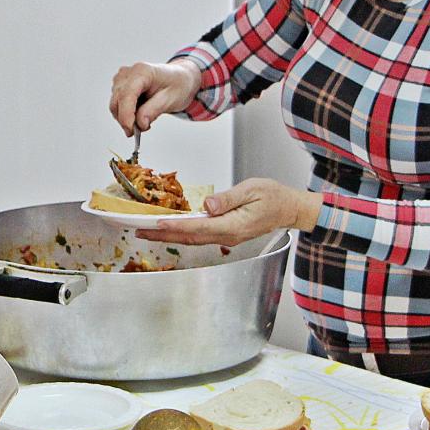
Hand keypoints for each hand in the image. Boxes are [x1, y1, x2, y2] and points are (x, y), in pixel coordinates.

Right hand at [108, 61, 203, 135]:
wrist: (178, 78)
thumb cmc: (177, 84)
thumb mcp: (171, 99)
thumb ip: (153, 111)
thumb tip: (140, 123)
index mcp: (142, 72)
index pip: (126, 95)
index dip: (126, 115)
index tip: (131, 130)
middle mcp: (129, 73)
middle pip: (117, 101)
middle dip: (126, 120)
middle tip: (139, 131)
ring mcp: (122, 79)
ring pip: (115, 105)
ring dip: (126, 118)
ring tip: (144, 121)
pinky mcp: (120, 86)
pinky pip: (117, 104)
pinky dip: (126, 114)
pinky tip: (139, 114)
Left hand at [134, 178, 321, 246]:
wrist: (289, 209)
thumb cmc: (274, 197)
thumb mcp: (252, 189)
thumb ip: (228, 198)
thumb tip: (208, 205)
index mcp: (233, 225)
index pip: (198, 227)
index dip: (176, 226)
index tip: (158, 224)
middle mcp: (227, 235)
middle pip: (189, 237)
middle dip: (163, 235)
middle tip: (140, 231)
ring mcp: (225, 237)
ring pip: (191, 239)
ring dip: (168, 236)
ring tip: (147, 231)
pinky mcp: (224, 234)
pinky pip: (199, 236)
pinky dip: (180, 233)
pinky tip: (169, 230)